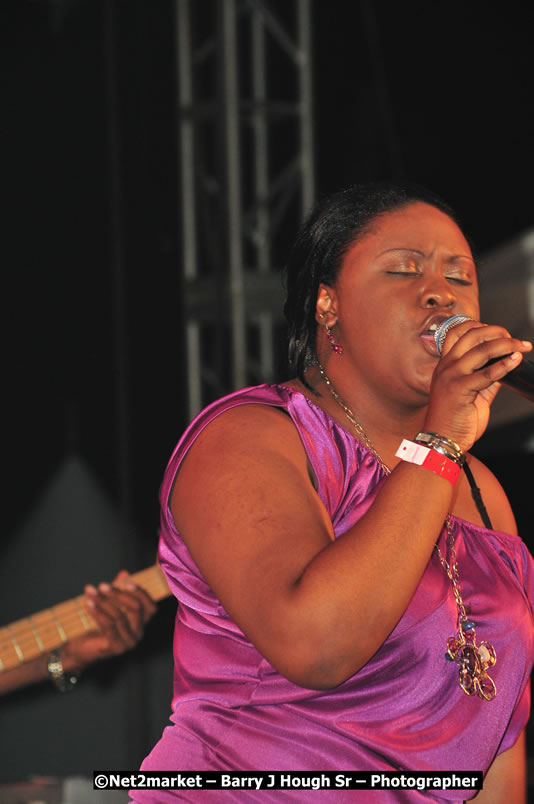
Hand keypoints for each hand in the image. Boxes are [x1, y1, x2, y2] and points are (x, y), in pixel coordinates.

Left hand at [60, 570, 156, 671]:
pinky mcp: (116, 648)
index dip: (141, 594)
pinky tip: (88, 604)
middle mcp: (139, 633)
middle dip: (118, 594)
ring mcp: (129, 642)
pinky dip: (98, 612)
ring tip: (90, 592)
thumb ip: (118, 590)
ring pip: (119, 616)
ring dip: (103, 601)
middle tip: (102, 586)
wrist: (79, 649)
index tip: (127, 583)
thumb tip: (125, 573)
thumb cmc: (95, 625)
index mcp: (141, 622)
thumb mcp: (108, 604)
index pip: (150, 607)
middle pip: (135, 608)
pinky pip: (108, 626)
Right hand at [424, 320, 531, 450]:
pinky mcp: (458, 389)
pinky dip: (504, 365)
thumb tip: (506, 365)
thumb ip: (486, 378)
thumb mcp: (472, 393)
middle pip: (472, 333)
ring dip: (507, 345)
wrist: (443, 440)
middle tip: (516, 340)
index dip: (481, 326)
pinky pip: (486, 373)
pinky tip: (516, 361)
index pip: (458, 331)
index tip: (500, 334)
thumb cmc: (454, 420)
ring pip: (481, 349)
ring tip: (522, 347)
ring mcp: (450, 376)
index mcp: (445, 364)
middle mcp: (446, 366)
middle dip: (499, 332)